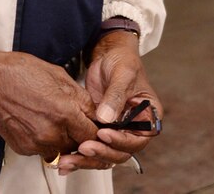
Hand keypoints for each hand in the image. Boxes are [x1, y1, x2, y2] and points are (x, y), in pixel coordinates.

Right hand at [0, 47, 97, 158]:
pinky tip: (37, 122)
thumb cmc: (19, 71)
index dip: (97, 130)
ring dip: (63, 138)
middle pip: (79, 145)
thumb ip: (79, 96)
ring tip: (53, 119)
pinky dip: (45, 140)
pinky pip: (43, 150)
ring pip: (62, 149)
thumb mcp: (57, 74)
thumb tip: (94, 110)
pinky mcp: (24, 148)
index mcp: (64, 111)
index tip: (95, 126)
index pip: (93, 134)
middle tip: (73, 121)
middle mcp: (52, 132)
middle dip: (80, 135)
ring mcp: (37, 143)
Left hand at [57, 32, 162, 175]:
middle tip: (83, 148)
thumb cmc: (123, 61)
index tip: (103, 133)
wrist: (109, 53)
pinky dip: (80, 154)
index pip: (136, 141)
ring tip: (69, 160)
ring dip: (87, 159)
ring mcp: (116, 130)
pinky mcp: (99, 127)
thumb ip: (116, 96)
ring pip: (104, 153)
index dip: (120, 141)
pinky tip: (66, 157)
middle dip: (101, 153)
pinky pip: (92, 145)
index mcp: (147, 119)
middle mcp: (133, 129)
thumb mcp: (123, 74)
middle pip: (119, 153)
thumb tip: (107, 119)